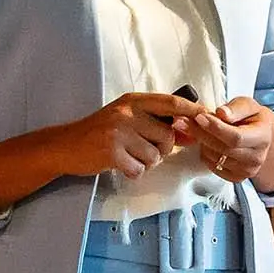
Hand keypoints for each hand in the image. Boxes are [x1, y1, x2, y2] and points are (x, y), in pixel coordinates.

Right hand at [49, 92, 200, 180]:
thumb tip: (189, 131)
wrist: (66, 145)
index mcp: (134, 101)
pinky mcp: (111, 152)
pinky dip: (133, 172)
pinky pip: (139, 168)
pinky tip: (120, 164)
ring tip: (128, 156)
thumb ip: (155, 122)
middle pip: (167, 136)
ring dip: (146, 162)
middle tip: (143, 149)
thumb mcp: (126, 118)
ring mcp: (119, 132)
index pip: (172, 103)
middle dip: (162, 149)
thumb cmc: (99, 132)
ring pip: (155, 155)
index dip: (193, 110)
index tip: (208, 117)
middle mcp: (127, 113)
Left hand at [171, 97, 273, 184]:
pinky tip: (207, 143)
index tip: (199, 117)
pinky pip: (212, 166)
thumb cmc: (251, 118)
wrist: (258, 135)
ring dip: (202, 142)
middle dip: (201, 133)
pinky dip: (205, 154)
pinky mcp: (236, 178)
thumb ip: (235, 108)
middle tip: (184, 121)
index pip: (235, 137)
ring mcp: (246, 170)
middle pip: (223, 149)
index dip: (215, 128)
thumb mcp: (247, 105)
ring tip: (199, 129)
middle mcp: (257, 157)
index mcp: (262, 137)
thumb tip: (222, 113)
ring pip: (214, 157)